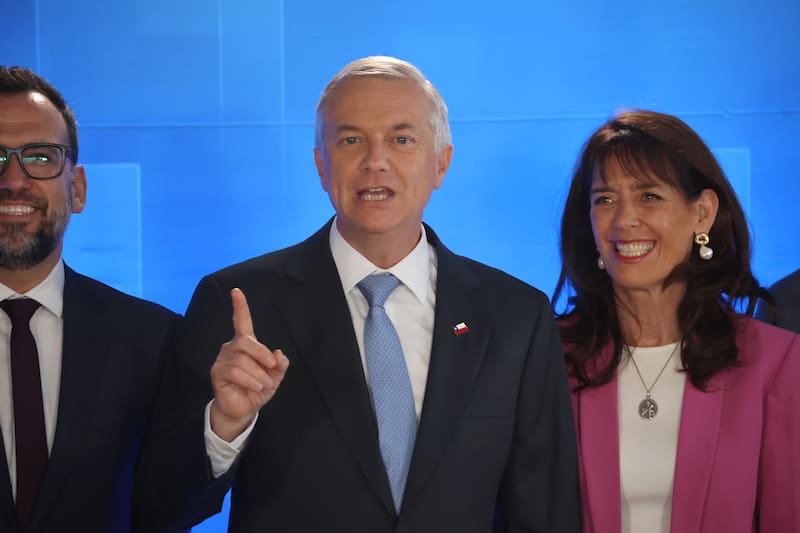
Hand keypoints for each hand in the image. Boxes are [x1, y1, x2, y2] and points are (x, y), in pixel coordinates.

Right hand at [209, 288, 288, 441]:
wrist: (244, 409)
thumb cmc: (258, 388)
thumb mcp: (274, 376)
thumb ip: (279, 365)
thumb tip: (278, 353)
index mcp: (246, 344)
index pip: (242, 321)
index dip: (240, 306)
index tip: (236, 291)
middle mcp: (232, 347)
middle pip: (245, 341)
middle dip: (261, 353)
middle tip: (272, 367)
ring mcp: (223, 359)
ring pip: (241, 360)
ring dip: (258, 374)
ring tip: (263, 384)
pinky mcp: (217, 372)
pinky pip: (235, 371)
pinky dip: (249, 380)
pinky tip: (256, 386)